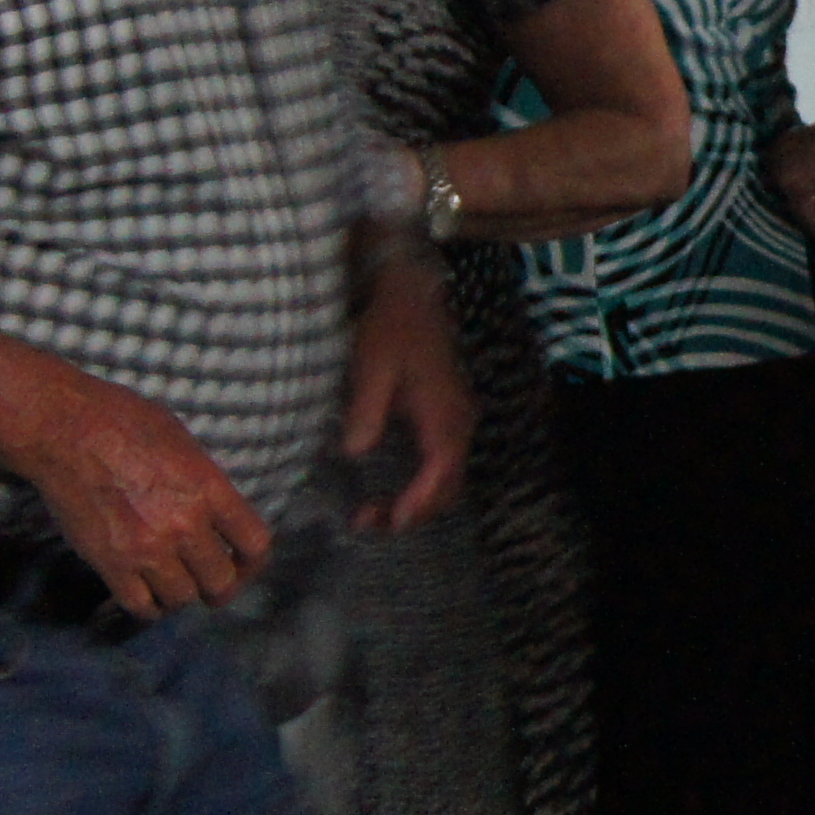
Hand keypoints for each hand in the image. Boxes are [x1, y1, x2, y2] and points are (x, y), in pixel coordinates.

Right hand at [11, 375, 274, 619]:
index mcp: (209, 490)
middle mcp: (184, 525)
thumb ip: (204, 483)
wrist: (63, 429)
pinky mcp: (110, 563)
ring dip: (180, 595)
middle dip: (219, 588)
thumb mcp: (183, 442)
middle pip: (221, 583)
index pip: (255, 545)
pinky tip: (145, 593)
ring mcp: (146, 548)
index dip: (253, 563)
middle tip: (207, 584)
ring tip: (171, 583)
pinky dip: (147, 607)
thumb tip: (215, 512)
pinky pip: (141, 607)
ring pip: (181, 600)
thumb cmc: (122, 421)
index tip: (243, 566)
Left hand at [342, 262, 474, 532]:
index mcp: (443, 413)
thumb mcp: (372, 367)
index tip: (393, 520)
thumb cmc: (391, 326)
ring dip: (419, 501)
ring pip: (448, 477)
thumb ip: (366, 411)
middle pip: (450, 485)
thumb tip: (356, 452)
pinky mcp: (447, 415)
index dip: (420, 501)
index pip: (440, 472)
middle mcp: (458, 421)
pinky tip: (393, 488)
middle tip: (371, 523)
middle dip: (416, 511)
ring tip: (375, 513)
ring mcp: (456, 419)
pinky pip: (443, 462)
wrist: (412, 291)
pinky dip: (422, 484)